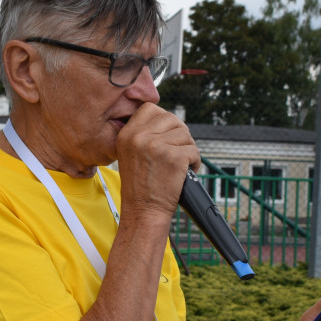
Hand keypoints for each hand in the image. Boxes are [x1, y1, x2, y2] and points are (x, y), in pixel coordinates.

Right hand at [114, 103, 199, 218]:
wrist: (143, 212)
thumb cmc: (140, 187)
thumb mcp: (131, 155)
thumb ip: (143, 135)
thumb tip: (167, 119)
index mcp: (126, 134)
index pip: (150, 108)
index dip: (163, 119)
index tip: (167, 136)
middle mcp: (138, 137)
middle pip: (171, 118)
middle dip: (179, 134)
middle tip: (176, 152)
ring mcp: (156, 146)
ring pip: (185, 134)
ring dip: (187, 149)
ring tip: (179, 166)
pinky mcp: (173, 157)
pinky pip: (194, 150)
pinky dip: (195, 163)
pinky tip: (185, 173)